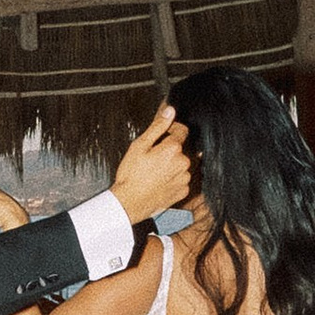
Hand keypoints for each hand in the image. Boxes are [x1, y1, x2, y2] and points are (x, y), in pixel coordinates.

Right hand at [108, 97, 189, 226]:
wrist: (130, 203)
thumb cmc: (131, 175)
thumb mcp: (139, 146)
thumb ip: (158, 127)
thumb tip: (170, 111)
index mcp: (173, 149)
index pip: (182, 130)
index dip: (172, 129)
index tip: (163, 135)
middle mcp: (183, 163)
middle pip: (182, 148)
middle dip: (171, 148)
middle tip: (153, 156)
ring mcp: (185, 178)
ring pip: (183, 163)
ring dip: (173, 163)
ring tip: (156, 170)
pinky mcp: (184, 191)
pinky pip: (182, 179)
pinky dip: (174, 177)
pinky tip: (160, 180)